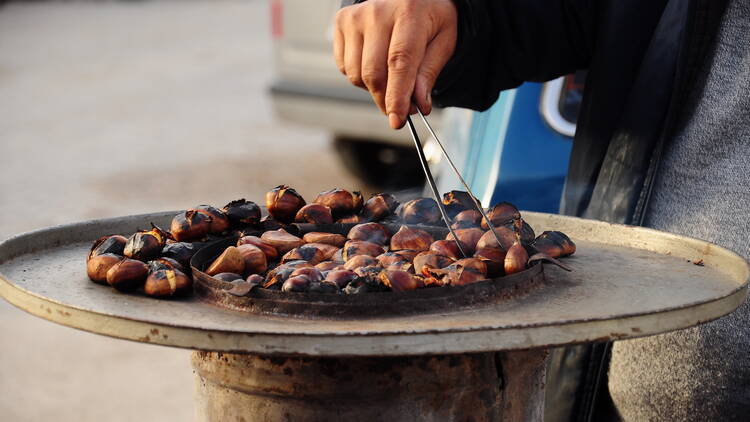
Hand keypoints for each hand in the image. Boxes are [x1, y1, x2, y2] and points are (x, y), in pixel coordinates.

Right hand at [334, 0, 456, 128]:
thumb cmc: (428, 19)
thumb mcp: (443, 41)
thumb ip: (429, 73)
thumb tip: (419, 104)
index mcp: (409, 12)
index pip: (399, 62)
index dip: (397, 95)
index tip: (397, 120)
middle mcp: (377, 12)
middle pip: (373, 73)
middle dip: (386, 99)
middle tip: (402, 109)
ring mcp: (355, 16)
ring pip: (356, 75)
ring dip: (374, 88)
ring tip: (391, 78)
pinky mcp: (341, 22)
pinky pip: (344, 67)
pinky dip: (360, 76)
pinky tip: (375, 63)